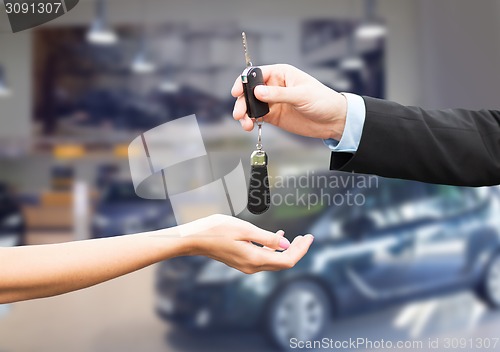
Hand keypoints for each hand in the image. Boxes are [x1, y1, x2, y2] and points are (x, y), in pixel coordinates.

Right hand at [181, 214, 313, 273]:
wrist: (194, 239)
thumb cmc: (216, 230)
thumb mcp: (244, 229)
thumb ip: (266, 238)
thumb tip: (285, 244)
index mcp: (254, 259)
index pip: (287, 260)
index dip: (301, 250)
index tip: (309, 237)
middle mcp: (252, 266)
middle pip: (282, 262)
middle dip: (297, 250)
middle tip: (308, 237)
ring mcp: (246, 265)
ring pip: (274, 260)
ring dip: (287, 249)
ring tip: (297, 237)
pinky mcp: (242, 261)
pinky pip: (264, 257)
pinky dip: (274, 249)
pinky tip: (278, 237)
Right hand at [231, 64, 347, 139]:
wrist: (333, 121)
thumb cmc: (323, 101)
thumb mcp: (301, 95)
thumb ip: (279, 94)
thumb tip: (258, 92)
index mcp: (281, 74)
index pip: (256, 74)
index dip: (244, 82)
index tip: (237, 92)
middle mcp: (274, 86)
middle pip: (250, 91)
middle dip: (242, 101)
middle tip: (239, 113)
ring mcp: (273, 101)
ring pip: (251, 105)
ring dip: (245, 113)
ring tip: (245, 123)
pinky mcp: (274, 115)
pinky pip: (257, 116)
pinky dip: (251, 121)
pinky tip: (249, 126)